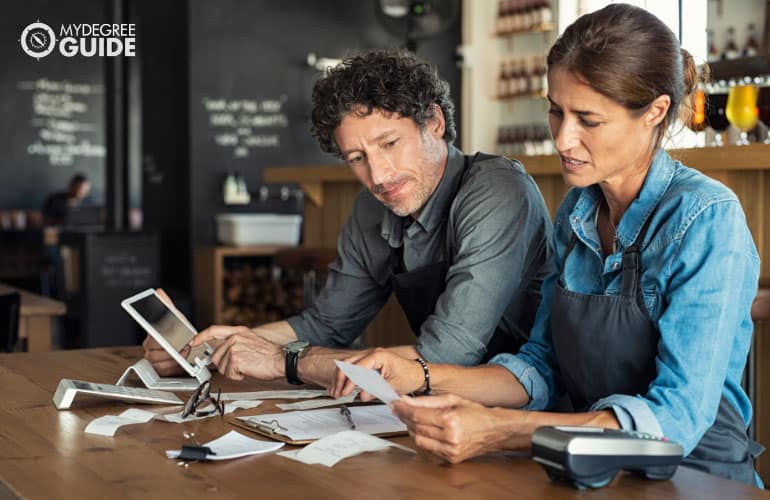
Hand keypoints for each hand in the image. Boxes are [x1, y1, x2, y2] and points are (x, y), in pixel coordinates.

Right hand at [142, 288, 187, 375]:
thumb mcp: (175, 317)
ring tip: (184, 353)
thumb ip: (167, 305)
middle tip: (183, 346)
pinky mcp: (159, 369)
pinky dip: (173, 368)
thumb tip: (159, 292)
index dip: (158, 339)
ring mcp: (153, 359)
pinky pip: (162, 371)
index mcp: (151, 334)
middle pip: (153, 351)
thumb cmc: (178, 332)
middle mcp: (149, 347)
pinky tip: (180, 363)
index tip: (164, 339)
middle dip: (170, 349)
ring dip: (172, 359)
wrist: (186, 346)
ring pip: (157, 361)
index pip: (150, 335)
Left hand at [190, 325, 282, 380]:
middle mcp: (234, 338)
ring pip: (221, 367)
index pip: (213, 330)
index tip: (193, 342)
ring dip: (233, 371)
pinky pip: (229, 374)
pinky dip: (238, 376)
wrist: (281, 360)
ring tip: (247, 366)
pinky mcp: (235, 360)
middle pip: (216, 356)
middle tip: (240, 365)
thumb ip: (235, 343)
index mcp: (238, 331)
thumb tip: (221, 352)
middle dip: (225, 365)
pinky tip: (248, 370)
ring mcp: (233, 348)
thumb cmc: (270, 354)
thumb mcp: (251, 341)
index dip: (201, 337)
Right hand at [329, 348, 423, 400]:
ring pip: (347, 364)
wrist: (418, 374)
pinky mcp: (369, 363)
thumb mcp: (393, 386)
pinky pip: (353, 367)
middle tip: (337, 393)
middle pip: (347, 363)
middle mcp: (372, 354)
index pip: (357, 368)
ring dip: (340, 378)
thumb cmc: (410, 376)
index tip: (345, 393)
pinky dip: (346, 376)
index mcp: (378, 356)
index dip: (349, 382)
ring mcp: (370, 357)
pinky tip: (341, 386)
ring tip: (336, 392)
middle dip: (340, 379)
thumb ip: (376, 390)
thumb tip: (362, 395)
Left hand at [391, 393, 515, 463]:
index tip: (394, 404)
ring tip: (412, 419)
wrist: (494, 430)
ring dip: (412, 429)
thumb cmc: (475, 412)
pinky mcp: (450, 459)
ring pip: (419, 440)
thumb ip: (426, 401)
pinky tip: (423, 430)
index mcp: (450, 420)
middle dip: (405, 418)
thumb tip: (406, 400)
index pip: (417, 415)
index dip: (402, 409)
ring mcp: (450, 450)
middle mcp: (450, 437)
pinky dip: (422, 439)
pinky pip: (427, 449)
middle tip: (400, 409)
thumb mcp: (451, 399)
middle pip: (416, 428)